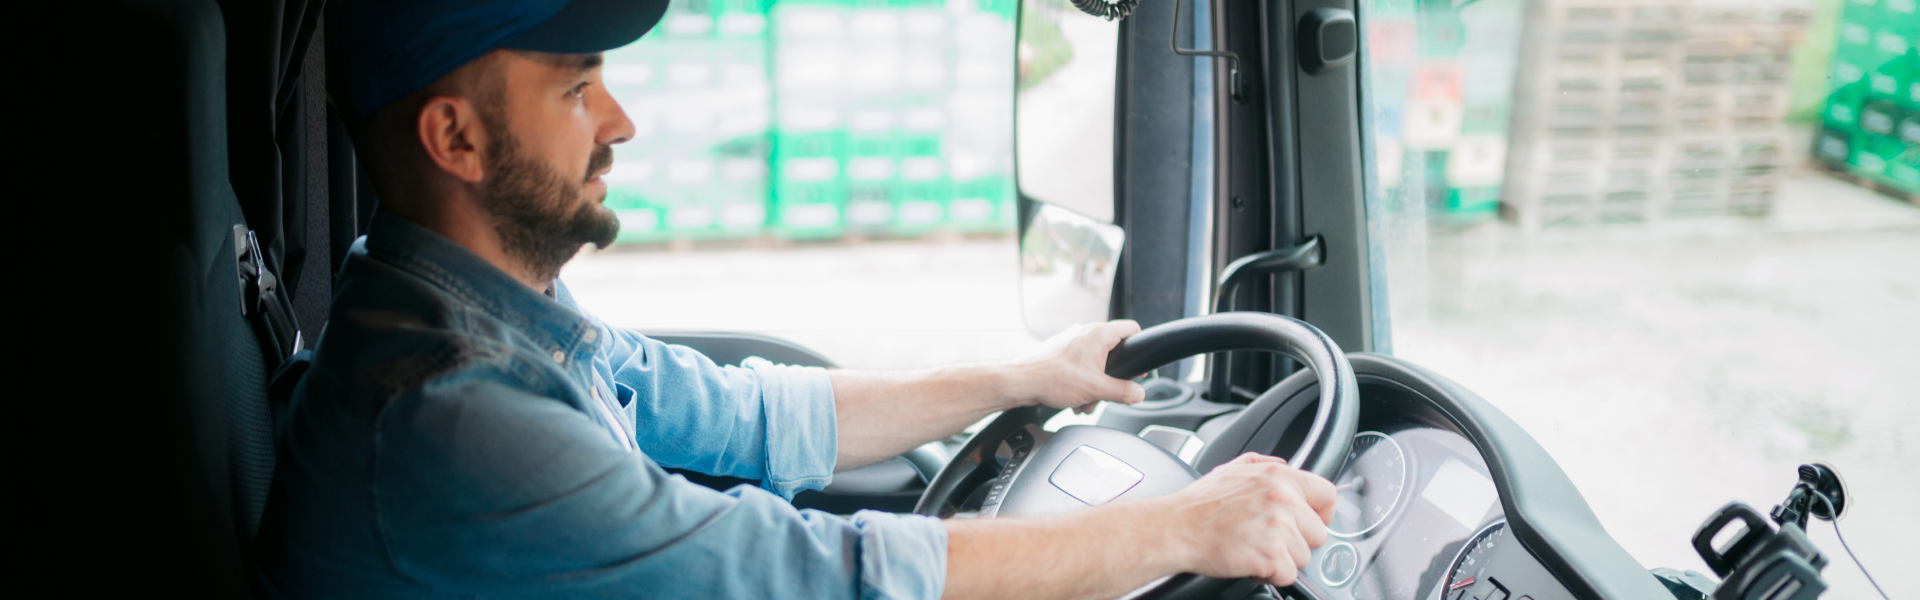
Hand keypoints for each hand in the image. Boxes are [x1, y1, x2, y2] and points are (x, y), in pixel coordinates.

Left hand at [1004, 320, 1145, 412]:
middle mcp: (1085, 333)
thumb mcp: (1096, 389)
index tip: (1139, 366)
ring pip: (1096, 363)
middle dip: (1111, 379)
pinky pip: (1080, 366)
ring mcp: (1072, 341)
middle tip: (1106, 394)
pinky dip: (1081, 383)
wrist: (1020, 382)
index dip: (1140, 347)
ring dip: (1095, 386)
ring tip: (1085, 402)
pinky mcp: (1061, 351)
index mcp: (1098, 334)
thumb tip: (1139, 393)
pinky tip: (1074, 399)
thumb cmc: (1052, 379)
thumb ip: (1123, 391)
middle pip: (1114, 352)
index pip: (1132, 329)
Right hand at [1159, 453, 1335, 585]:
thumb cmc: (1199, 505)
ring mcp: (1278, 527)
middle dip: (1296, 541)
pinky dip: (1270, 575)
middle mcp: (1282, 498)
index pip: (1327, 494)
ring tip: (1254, 548)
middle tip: (1268, 539)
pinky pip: (1288, 575)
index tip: (1308, 521)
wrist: (1175, 528)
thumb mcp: (1233, 468)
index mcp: (1278, 476)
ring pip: (1304, 556)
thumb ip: (1265, 463)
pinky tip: (1251, 561)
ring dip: (1282, 559)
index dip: (1320, 513)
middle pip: (1318, 533)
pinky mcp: (1271, 554)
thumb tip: (1285, 466)